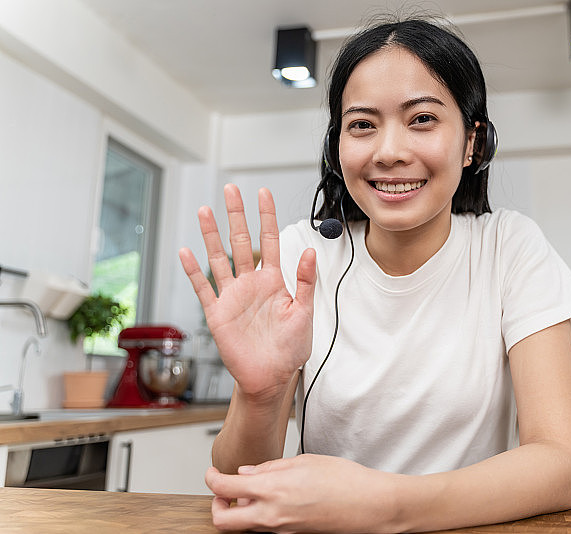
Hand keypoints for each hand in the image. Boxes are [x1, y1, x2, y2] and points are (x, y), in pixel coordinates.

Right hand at [179, 185, 315, 399]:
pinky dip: (194, 271)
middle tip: (231, 190)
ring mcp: (233, 296)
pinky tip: (186, 252)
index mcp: (274, 281)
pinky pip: (203, 288)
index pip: (270, 241)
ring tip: (205, 210)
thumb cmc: (290, 348)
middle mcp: (251, 284)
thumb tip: (309, 251)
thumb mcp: (305, 313)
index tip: (263, 193)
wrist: (271, 377)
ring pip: (219, 258)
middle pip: (242, 242)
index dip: (266, 217)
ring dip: (211, 235)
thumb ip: (305, 282)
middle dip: (237, 215)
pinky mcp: (218, 313)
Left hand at [205, 455, 400, 532]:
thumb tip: (247, 472)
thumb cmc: (345, 480)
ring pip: (243, 528)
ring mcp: (281, 530)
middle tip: (223, 494)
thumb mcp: (305, 461)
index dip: (211, 479)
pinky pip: (264, 529)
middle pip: (223, 522)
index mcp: (273, 489)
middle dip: (216, 507)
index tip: (211, 472)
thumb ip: (271, 467)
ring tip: (251, 495)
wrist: (369, 506)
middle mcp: (272, 514)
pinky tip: (274, 501)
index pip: (225, 488)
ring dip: (239, 512)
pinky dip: (260, 516)